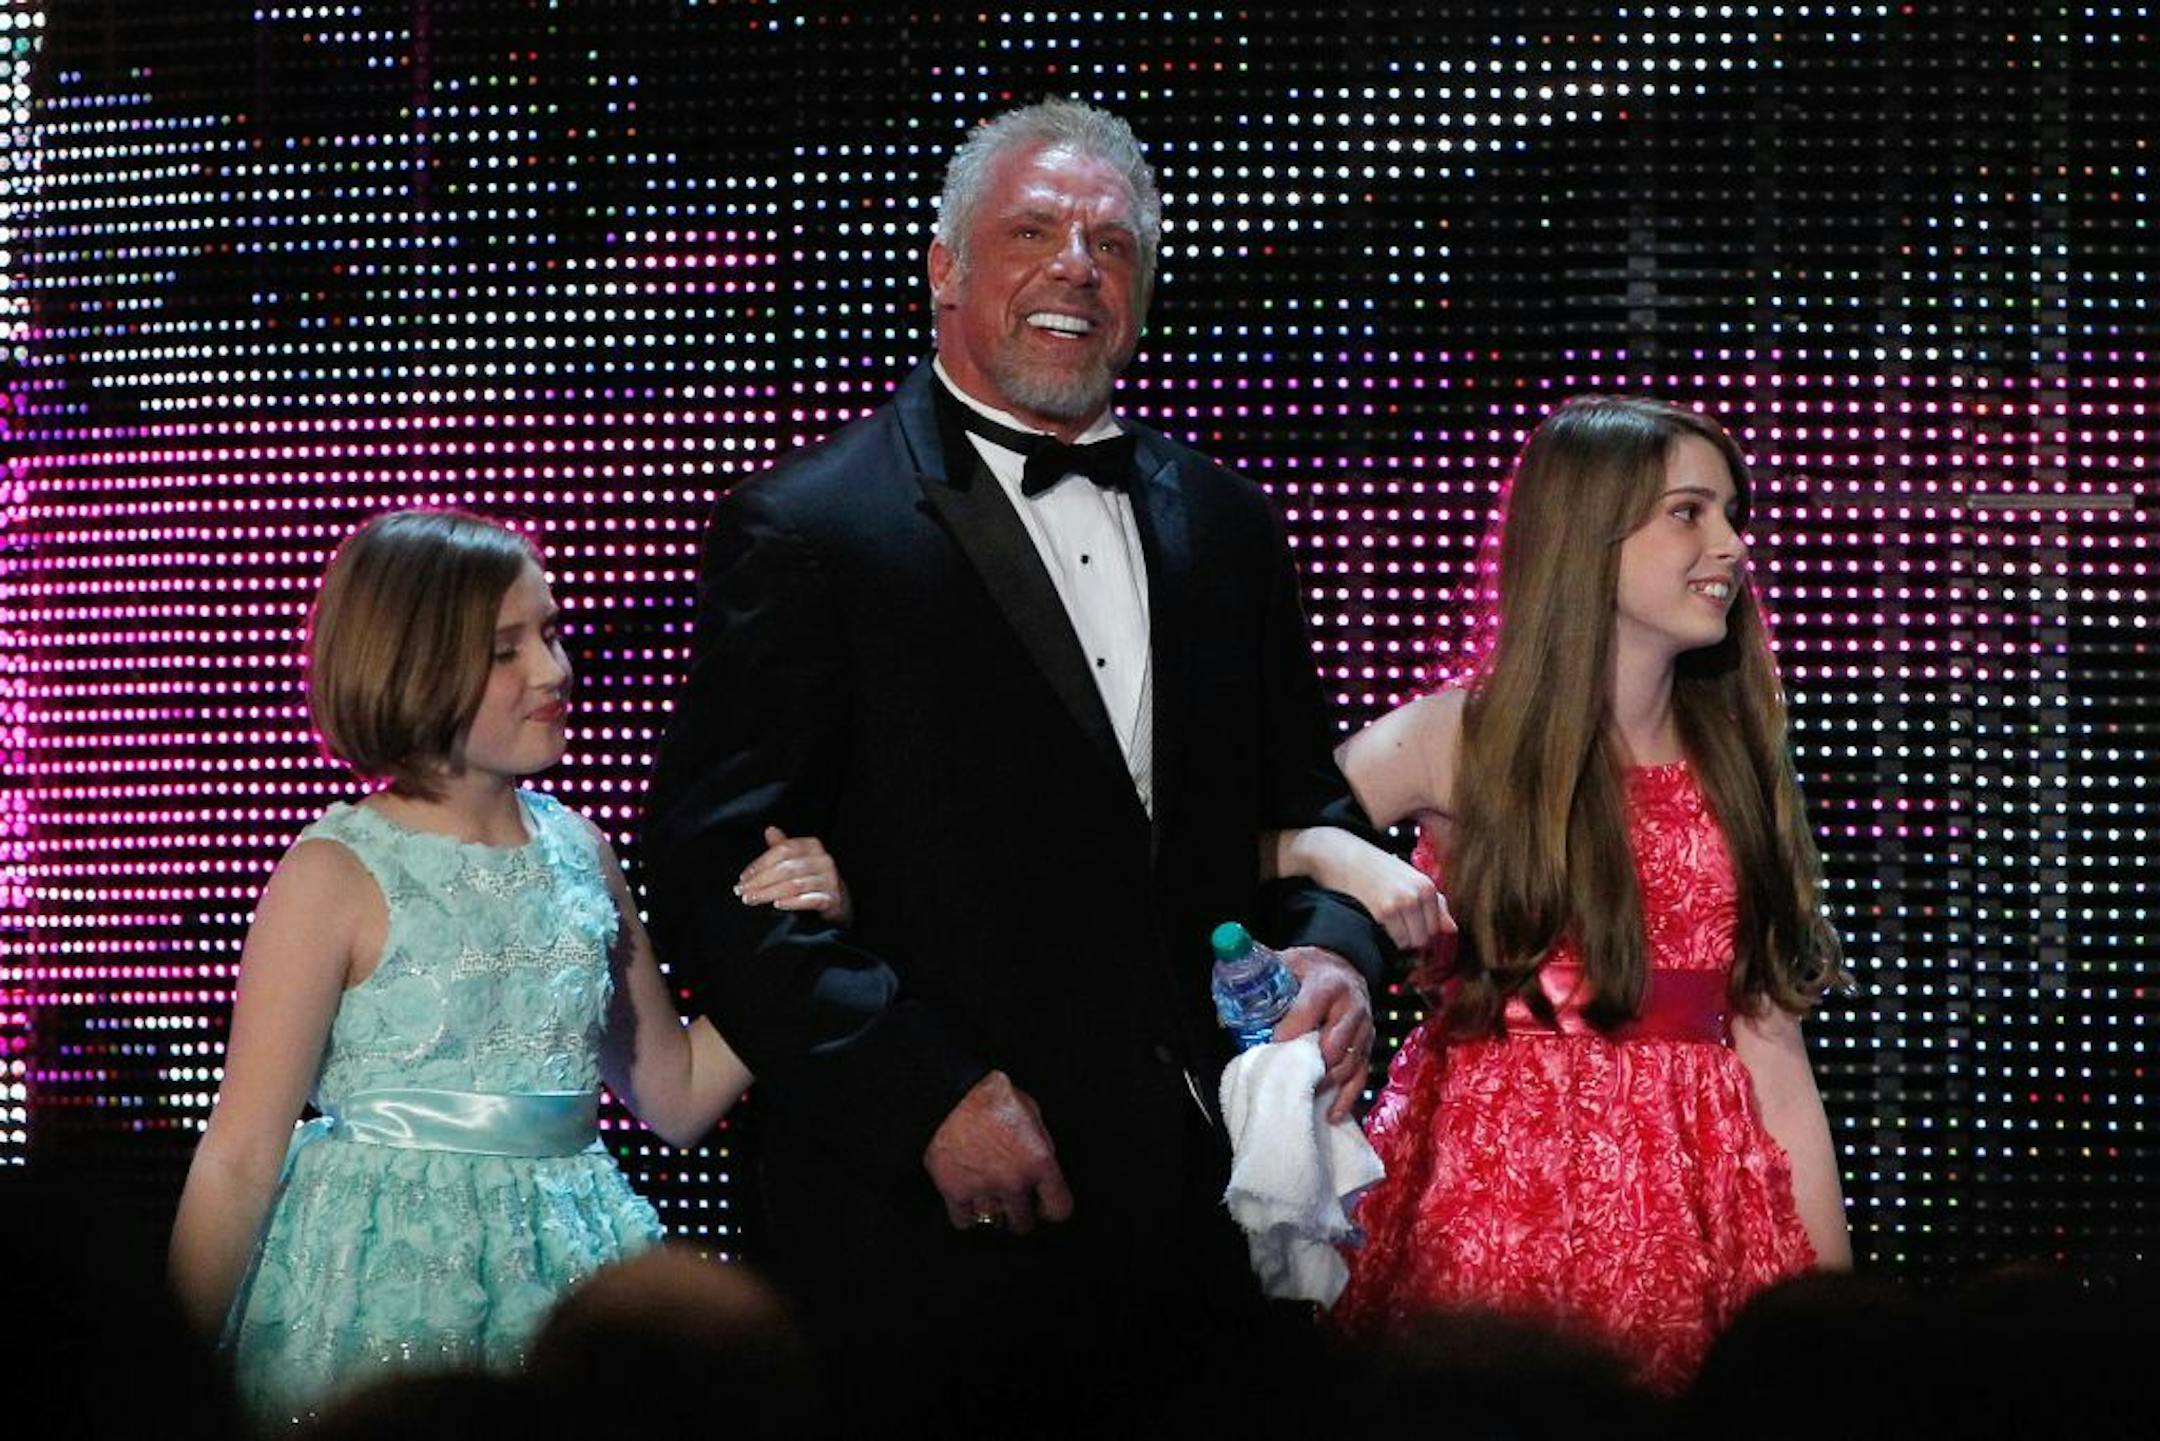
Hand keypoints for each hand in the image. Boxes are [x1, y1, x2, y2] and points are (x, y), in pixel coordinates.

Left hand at [735, 826, 852, 924]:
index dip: (760, 864)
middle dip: (760, 881)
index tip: (743, 878)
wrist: (839, 900)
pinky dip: (792, 902)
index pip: (782, 851)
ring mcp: (829, 879)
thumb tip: (769, 830)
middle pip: (786, 868)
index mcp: (812, 846)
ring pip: (795, 885)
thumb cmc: (813, 877)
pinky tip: (777, 905)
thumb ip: (783, 846)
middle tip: (742, 892)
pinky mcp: (832, 898)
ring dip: (770, 893)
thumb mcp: (798, 859)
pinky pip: (810, 900)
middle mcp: (823, 860)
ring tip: (753, 900)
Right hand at [923, 1071, 1074, 1235]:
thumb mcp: (1031, 1111)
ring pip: (993, 1223)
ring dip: (991, 1211)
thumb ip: (1040, 1144)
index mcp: (1038, 1162)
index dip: (1051, 1209)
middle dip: (1019, 1214)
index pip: (1059, 1209)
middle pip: (1023, 1224)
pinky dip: (966, 1215)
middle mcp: (1014, 1182)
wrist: (950, 1093)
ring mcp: (984, 1190)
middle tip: (1012, 1201)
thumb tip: (1041, 1168)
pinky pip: (964, 1222)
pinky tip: (968, 1199)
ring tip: (987, 1195)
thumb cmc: (991, 1096)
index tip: (1042, 1206)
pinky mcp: (954, 1192)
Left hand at [1269, 947, 1374, 1123]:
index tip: (1274, 1044)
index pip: (1312, 1007)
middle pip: (1335, 1042)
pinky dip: (1346, 1097)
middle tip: (1286, 1077)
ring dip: (1326, 1083)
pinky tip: (1330, 1112)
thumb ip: (1256, 983)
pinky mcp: (1367, 1048)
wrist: (1345, 966)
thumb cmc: (1309, 970)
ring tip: (1302, 1096)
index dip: (1293, 1028)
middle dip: (1311, 1063)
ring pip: (1349, 1064)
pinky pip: (1361, 1077)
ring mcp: (1362, 1030)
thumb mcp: (1285, 964)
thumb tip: (1224, 1017)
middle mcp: (1351, 1007)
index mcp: (1327, 985)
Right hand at [1359, 856, 1454, 952]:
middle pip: (1425, 938)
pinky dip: (1391, 937)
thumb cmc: (1386, 874)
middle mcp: (1417, 895)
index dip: (1426, 932)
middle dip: (1414, 937)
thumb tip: (1452, 929)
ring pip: (1411, 942)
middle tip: (1403, 927)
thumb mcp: (1415, 883)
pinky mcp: (1384, 911)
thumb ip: (1437, 905)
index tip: (1415, 927)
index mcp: (1428, 888)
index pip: (1438, 928)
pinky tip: (1384, 923)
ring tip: (1394, 925)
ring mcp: (1401, 903)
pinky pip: (1396, 939)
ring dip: (1402, 940)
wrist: (1355, 863)